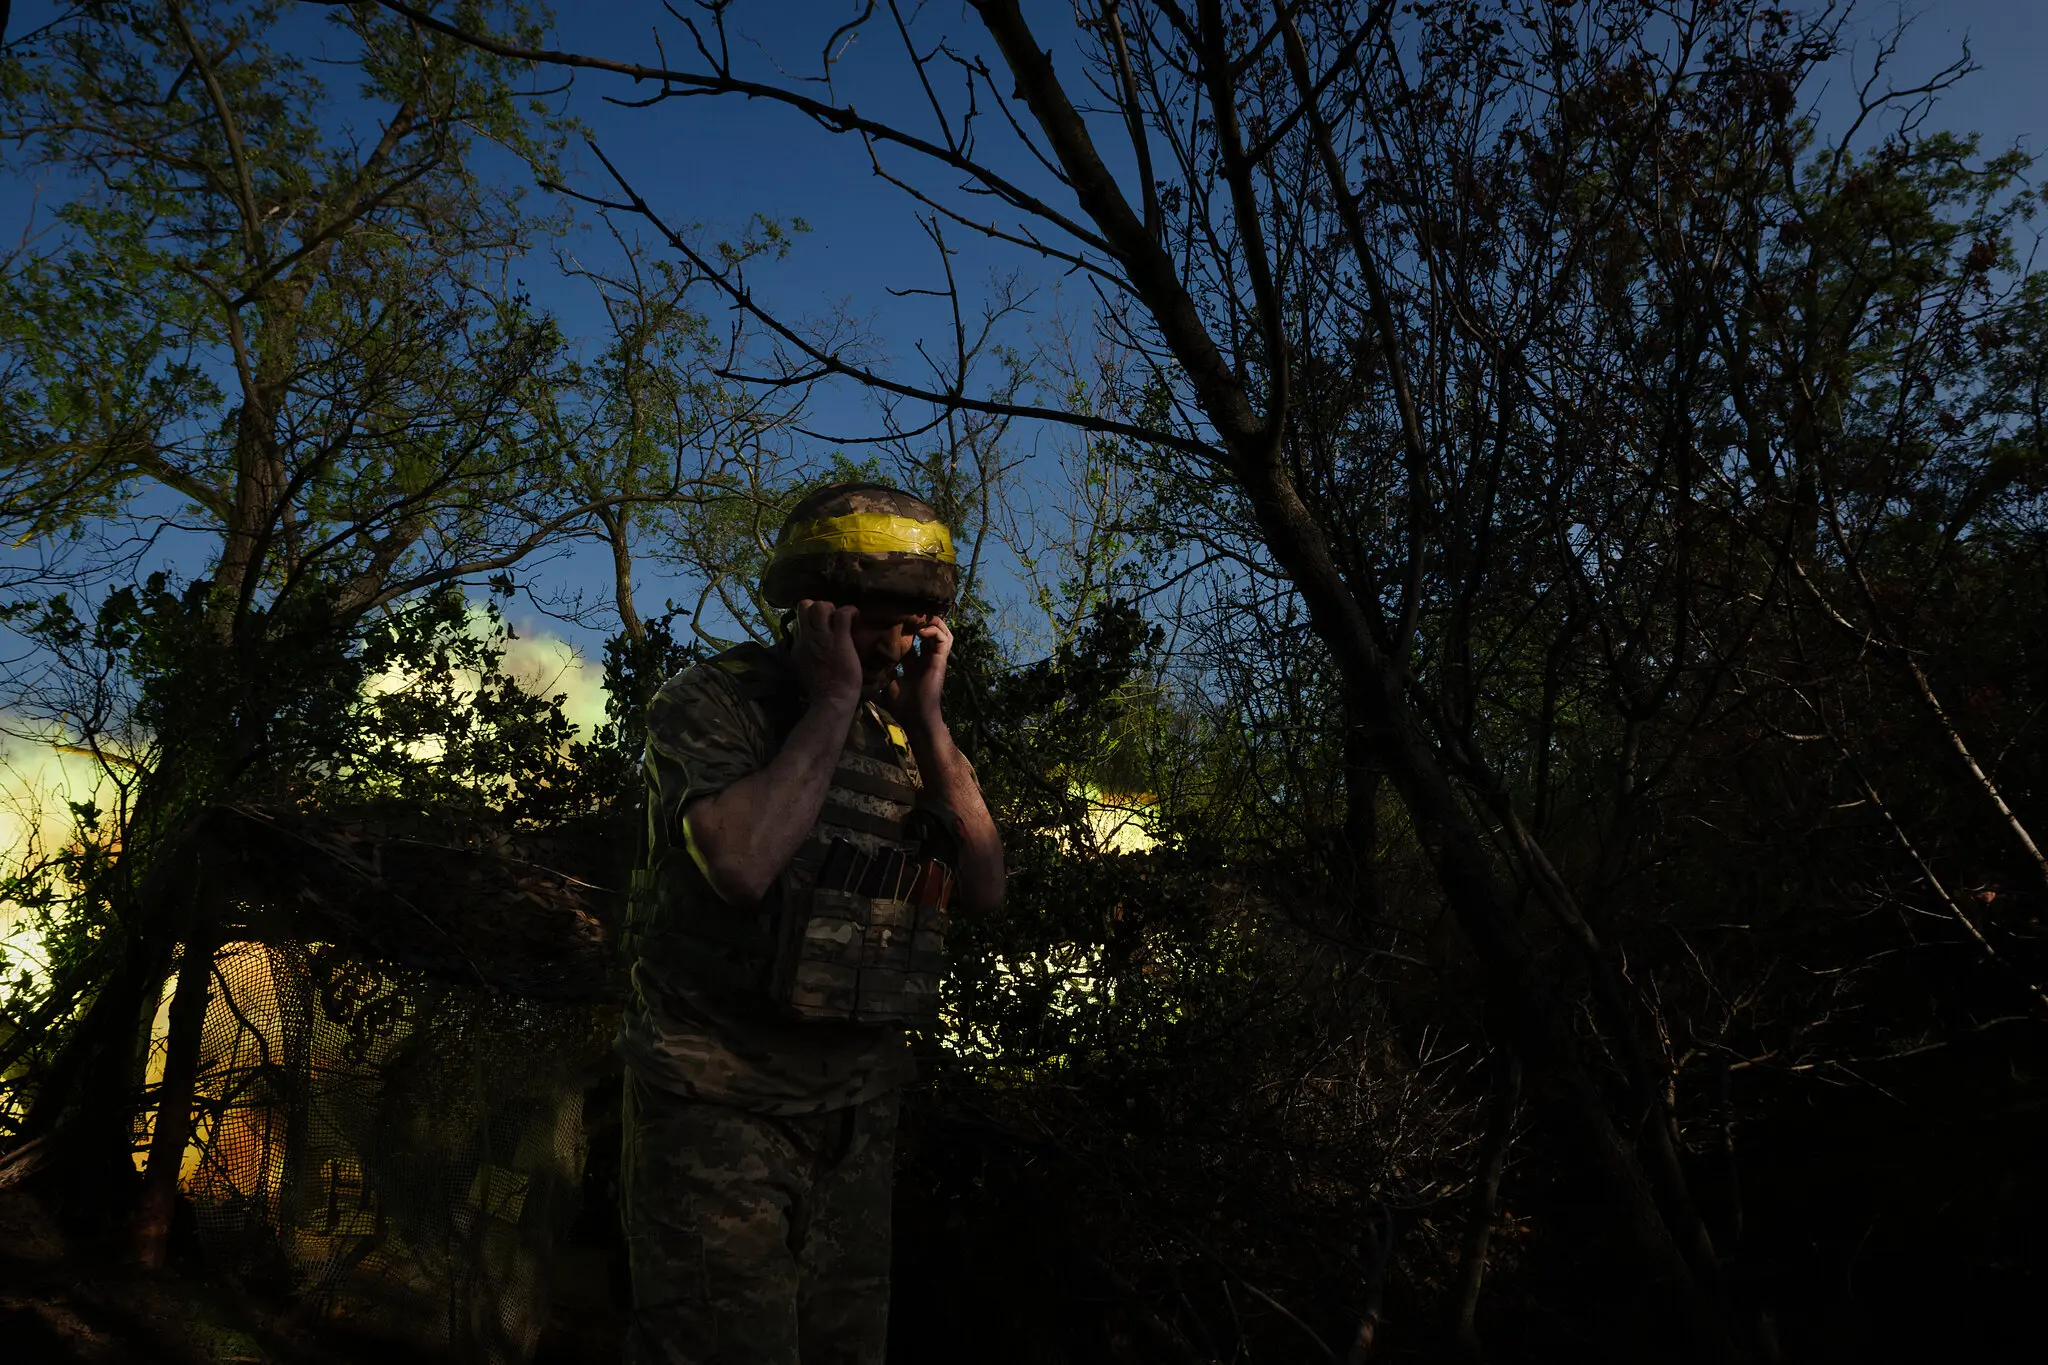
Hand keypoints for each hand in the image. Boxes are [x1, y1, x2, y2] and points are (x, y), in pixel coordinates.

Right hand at [792, 599, 862, 708]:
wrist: (832, 699)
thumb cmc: (821, 690)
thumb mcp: (803, 668)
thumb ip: (804, 654)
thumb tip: (809, 647)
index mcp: (798, 645)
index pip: (799, 620)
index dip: (810, 619)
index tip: (821, 625)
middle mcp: (807, 637)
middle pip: (805, 606)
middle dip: (818, 606)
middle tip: (831, 618)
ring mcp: (823, 637)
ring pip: (820, 606)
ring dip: (833, 608)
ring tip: (841, 618)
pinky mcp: (840, 639)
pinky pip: (843, 614)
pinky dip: (851, 611)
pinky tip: (856, 617)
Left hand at [886, 614, 950, 730]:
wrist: (915, 718)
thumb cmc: (901, 706)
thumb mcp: (886, 685)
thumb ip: (881, 673)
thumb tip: (867, 664)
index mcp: (913, 663)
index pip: (912, 640)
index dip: (905, 628)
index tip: (893, 620)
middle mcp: (925, 658)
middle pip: (930, 631)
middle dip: (920, 620)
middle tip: (907, 613)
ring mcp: (934, 658)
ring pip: (941, 631)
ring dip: (931, 622)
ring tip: (918, 618)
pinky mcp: (941, 659)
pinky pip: (943, 639)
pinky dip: (935, 630)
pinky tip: (921, 631)